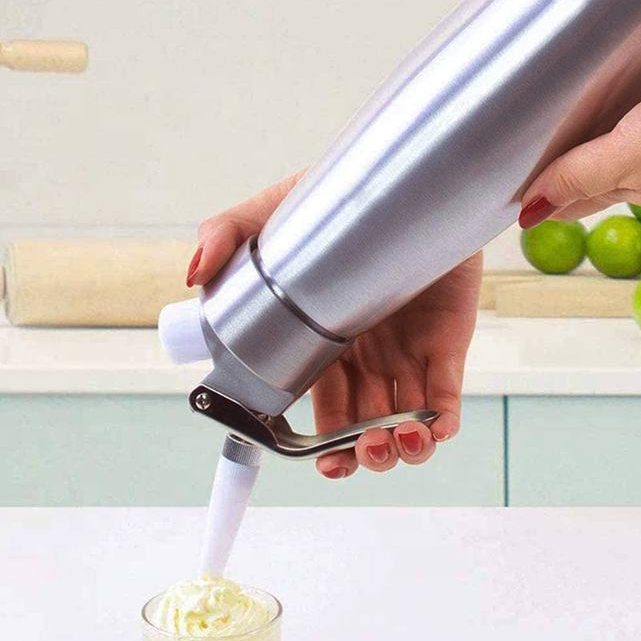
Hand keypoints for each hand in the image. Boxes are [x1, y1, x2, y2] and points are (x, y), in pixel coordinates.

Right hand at [187, 172, 481, 478]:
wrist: (409, 178)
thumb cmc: (340, 200)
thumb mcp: (273, 212)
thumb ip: (224, 234)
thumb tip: (191, 275)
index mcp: (322, 345)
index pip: (317, 410)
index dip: (319, 447)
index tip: (317, 462)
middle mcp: (364, 358)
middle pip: (361, 427)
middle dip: (360, 455)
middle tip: (358, 452)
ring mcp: (407, 354)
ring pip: (405, 423)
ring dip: (400, 450)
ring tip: (392, 442)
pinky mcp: (447, 343)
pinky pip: (448, 396)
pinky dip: (443, 424)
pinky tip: (431, 428)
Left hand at [518, 0, 640, 227]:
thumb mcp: (626, 157)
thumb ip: (577, 177)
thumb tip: (528, 214)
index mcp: (619, 187)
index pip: (564, 200)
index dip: (533, 196)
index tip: (499, 189)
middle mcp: (636, 167)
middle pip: (580, 170)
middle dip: (549, 164)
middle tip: (509, 145)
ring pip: (604, 139)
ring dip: (577, 130)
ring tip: (540, 113)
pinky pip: (631, 108)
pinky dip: (610, 103)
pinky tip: (599, 86)